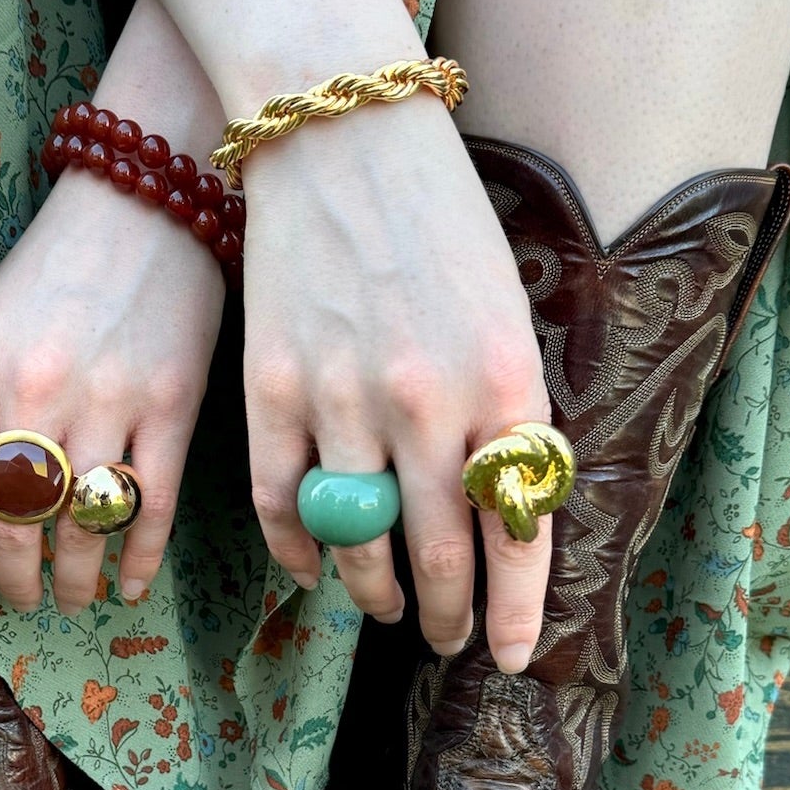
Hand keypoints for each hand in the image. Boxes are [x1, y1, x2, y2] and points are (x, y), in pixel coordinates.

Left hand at [0, 173, 225, 625]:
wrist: (143, 200)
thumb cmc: (55, 269)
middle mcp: (35, 391)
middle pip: (16, 523)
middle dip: (13, 580)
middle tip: (19, 599)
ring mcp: (107, 401)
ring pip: (83, 526)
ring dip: (74, 578)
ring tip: (72, 594)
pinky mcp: (172, 404)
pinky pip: (151, 507)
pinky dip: (138, 559)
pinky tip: (130, 583)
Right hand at [241, 97, 551, 671]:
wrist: (342, 133)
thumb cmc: (440, 218)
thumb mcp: (504, 314)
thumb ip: (505, 414)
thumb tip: (498, 512)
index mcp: (504, 384)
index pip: (518, 533)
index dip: (516, 611)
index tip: (510, 655)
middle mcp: (428, 405)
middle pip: (438, 556)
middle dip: (447, 616)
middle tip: (448, 641)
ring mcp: (343, 400)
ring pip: (358, 545)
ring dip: (375, 594)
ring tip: (384, 609)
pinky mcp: (271, 389)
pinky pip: (282, 505)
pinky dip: (298, 553)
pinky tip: (313, 570)